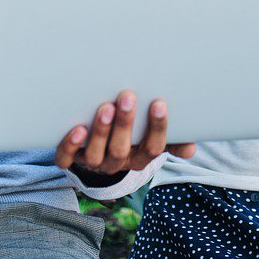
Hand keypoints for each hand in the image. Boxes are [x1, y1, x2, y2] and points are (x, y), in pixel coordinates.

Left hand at [54, 89, 196, 176]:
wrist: (100, 151)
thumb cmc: (134, 135)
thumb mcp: (153, 138)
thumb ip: (172, 140)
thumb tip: (191, 148)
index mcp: (139, 157)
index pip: (152, 148)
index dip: (157, 128)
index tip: (159, 103)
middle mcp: (116, 162)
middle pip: (121, 150)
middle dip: (125, 124)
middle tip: (127, 97)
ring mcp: (93, 162)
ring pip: (95, 155)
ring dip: (101, 132)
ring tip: (105, 107)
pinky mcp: (72, 158)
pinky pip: (67, 159)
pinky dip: (70, 146)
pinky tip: (77, 129)